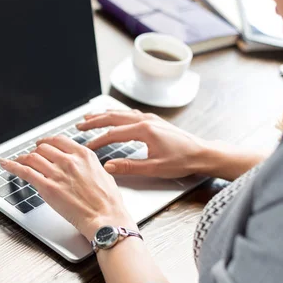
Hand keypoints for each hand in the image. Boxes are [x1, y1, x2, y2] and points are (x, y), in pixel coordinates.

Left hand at [0, 136, 136, 239]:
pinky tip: (5, 164)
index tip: (42, 144)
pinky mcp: (47, 188)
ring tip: (18, 160)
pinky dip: (12, 166)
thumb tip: (81, 166)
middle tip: (31, 155)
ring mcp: (57, 173)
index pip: (58, 140)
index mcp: (84, 155)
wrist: (106, 217)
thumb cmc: (108, 202)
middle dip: (36, 151)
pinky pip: (25, 171)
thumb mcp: (103, 174)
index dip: (47, 142)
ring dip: (23, 158)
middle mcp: (69, 160)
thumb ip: (88, 166)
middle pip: (43, 148)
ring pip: (32, 157)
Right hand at [78, 109, 207, 178]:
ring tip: (90, 117)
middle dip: (94, 121)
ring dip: (104, 115)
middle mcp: (146, 120)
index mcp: (144, 130)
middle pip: (113, 118)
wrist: (202, 153)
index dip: (96, 141)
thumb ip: (129, 167)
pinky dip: (117, 114)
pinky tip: (113, 116)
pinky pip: (130, 114)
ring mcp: (150, 118)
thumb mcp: (155, 168)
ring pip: (121, 113)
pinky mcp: (154, 121)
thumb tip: (108, 166)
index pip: (112, 134)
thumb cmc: (183, 161)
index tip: (86, 147)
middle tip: (79, 125)